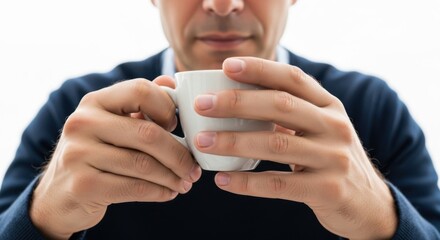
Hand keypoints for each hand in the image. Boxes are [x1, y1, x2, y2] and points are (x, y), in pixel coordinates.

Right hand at [30, 77, 201, 238]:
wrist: (59, 195)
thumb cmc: (96, 154)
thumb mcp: (112, 124)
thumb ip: (140, 103)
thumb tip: (172, 82)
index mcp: (94, 101)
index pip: (141, 90)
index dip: (167, 107)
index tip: (178, 127)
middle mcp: (82, 123)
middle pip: (148, 134)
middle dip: (180, 154)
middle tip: (194, 169)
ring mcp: (78, 154)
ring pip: (144, 164)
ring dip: (173, 177)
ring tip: (186, 183)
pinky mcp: (83, 185)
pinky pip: (135, 188)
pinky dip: (159, 192)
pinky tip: (169, 193)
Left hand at [194, 57, 396, 238]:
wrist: (367, 203)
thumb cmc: (329, 158)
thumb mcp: (319, 129)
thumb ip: (290, 113)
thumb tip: (235, 100)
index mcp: (329, 106)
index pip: (293, 79)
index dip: (260, 69)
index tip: (227, 66)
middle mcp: (334, 127)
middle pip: (281, 106)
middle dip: (237, 102)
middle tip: (202, 105)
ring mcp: (333, 158)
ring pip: (275, 145)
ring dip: (233, 142)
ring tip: (202, 141)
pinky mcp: (327, 190)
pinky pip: (279, 184)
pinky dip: (247, 182)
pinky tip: (222, 180)